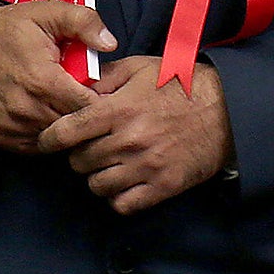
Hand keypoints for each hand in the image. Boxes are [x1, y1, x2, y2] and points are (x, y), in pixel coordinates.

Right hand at [0, 0, 113, 153]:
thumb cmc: (10, 30)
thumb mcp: (48, 12)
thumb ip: (83, 21)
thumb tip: (109, 43)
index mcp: (42, 80)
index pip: (88, 106)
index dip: (99, 99)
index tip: (98, 89)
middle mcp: (26, 109)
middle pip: (74, 125)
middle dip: (83, 113)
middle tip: (81, 95)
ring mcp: (12, 126)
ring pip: (56, 138)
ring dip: (64, 125)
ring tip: (63, 103)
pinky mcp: (2, 137)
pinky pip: (36, 146)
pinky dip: (45, 133)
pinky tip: (45, 113)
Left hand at [35, 55, 234, 214]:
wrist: (228, 112)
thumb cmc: (182, 86)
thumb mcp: (141, 69)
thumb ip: (106, 78)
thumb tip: (76, 87)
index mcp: (119, 110)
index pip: (67, 132)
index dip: (49, 139)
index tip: (46, 141)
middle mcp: (128, 141)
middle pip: (79, 162)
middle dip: (79, 155)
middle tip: (91, 148)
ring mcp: (145, 167)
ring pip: (96, 186)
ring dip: (97, 177)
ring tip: (109, 165)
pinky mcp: (161, 187)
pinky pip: (121, 204)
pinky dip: (117, 197)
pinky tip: (124, 182)